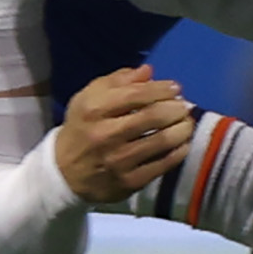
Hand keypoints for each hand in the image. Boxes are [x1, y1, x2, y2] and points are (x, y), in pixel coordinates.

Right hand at [54, 67, 194, 202]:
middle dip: (175, 108)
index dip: (161, 88)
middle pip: (152, 117)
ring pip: (161, 141)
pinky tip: (183, 144)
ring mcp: (118, 161)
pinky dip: (178, 152)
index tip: (176, 88)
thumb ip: (118, 81)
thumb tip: (148, 71)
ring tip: (187, 122)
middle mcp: (105, 135)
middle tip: (185, 105)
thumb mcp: (89, 98)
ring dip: (182, 129)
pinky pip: (162, 165)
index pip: (136, 94)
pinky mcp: (129, 182)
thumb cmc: (83, 127)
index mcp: (93, 110)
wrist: (65, 172)